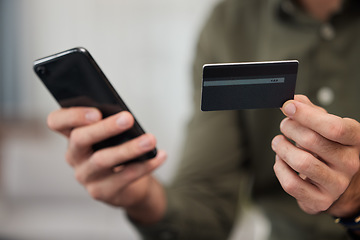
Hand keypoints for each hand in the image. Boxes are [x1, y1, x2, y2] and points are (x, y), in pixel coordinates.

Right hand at [47, 107, 166, 223]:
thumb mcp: (111, 138)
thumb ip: (111, 125)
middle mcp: (74, 157)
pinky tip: (160, 156)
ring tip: (150, 140)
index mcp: (73, 137)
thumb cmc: (117, 153)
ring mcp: (86, 176)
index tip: (95, 112)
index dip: (71, 115)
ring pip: (103, 160)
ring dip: (129, 148)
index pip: (56, 122)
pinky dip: (146, 165)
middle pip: (80, 139)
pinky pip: (125, 176)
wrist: (127, 187)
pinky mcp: (101, 192)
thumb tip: (126, 116)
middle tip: (128, 118)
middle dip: (104, 128)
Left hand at [271, 95, 359, 216]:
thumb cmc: (329, 150)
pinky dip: (279, 168)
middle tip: (284, 125)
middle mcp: (350, 163)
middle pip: (311, 141)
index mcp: (355, 141)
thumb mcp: (326, 127)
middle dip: (289, 128)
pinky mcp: (319, 200)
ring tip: (278, 142)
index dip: (307, 115)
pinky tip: (280, 161)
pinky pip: (291, 183)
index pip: (334, 127)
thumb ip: (311, 112)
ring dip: (281, 148)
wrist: (336, 183)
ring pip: (300, 162)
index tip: (288, 106)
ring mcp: (336, 184)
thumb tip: (294, 100)